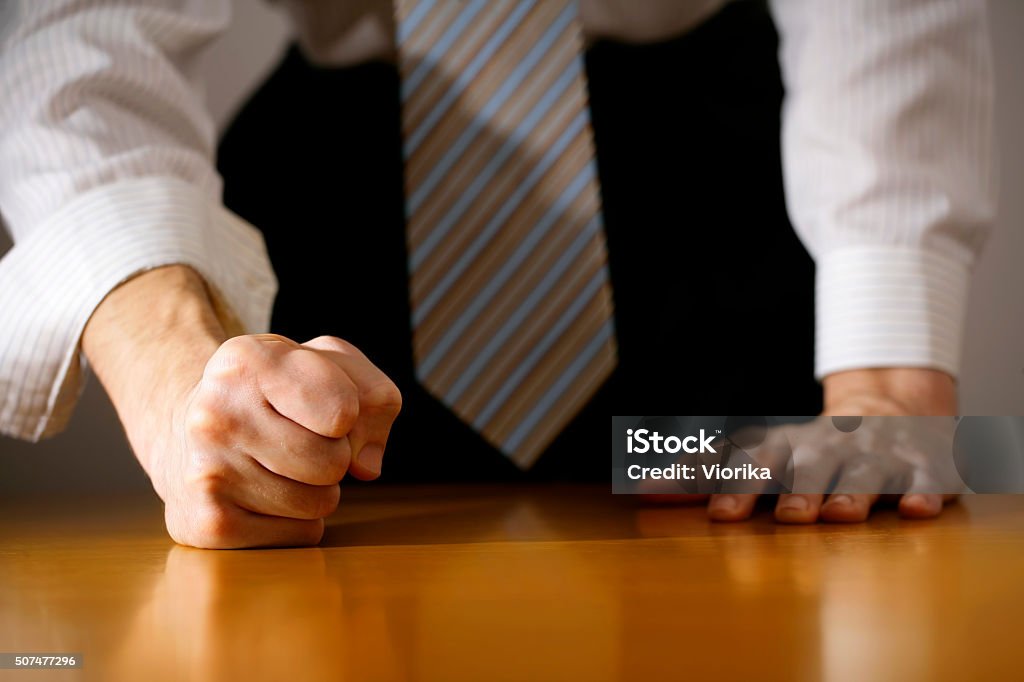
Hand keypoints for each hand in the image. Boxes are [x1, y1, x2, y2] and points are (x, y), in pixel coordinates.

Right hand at [83, 266, 400, 547]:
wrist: (187, 430)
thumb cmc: (276, 393)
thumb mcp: (327, 364)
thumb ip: (374, 395)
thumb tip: (367, 465)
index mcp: (246, 360)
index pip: (344, 410)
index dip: (349, 413)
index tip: (317, 405)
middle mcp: (216, 414)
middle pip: (334, 463)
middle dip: (335, 455)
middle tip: (300, 440)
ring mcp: (206, 473)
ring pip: (319, 505)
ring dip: (317, 490)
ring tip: (280, 465)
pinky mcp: (206, 525)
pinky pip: (301, 535)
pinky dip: (298, 521)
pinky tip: (264, 493)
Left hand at [706, 368, 959, 522]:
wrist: (890, 412)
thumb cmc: (808, 450)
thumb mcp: (758, 455)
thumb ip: (701, 474)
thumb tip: (641, 491)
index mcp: (784, 447)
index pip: (753, 464)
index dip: (736, 488)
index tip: (719, 516)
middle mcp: (826, 448)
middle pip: (808, 466)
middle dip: (797, 490)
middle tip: (787, 518)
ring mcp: (875, 454)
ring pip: (862, 473)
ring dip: (850, 494)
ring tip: (838, 518)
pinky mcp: (920, 465)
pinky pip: (924, 478)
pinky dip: (921, 492)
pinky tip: (914, 511)